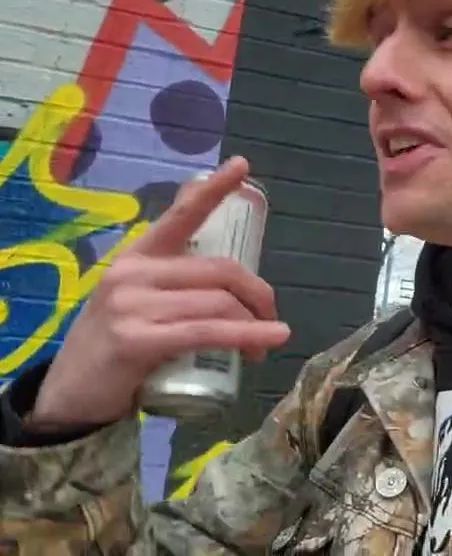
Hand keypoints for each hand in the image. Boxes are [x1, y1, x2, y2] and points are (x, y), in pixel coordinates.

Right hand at [27, 157, 289, 430]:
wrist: (70, 396)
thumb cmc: (115, 347)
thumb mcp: (138, 302)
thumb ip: (174, 284)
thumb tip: (232, 280)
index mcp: (137, 255)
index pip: (180, 214)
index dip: (213, 190)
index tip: (242, 165)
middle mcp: (133, 272)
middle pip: (220, 270)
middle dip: (258, 294)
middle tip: (272, 320)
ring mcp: (132, 305)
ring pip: (218, 303)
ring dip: (255, 325)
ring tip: (266, 344)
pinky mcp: (136, 340)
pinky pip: (206, 332)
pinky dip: (245, 337)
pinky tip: (267, 343)